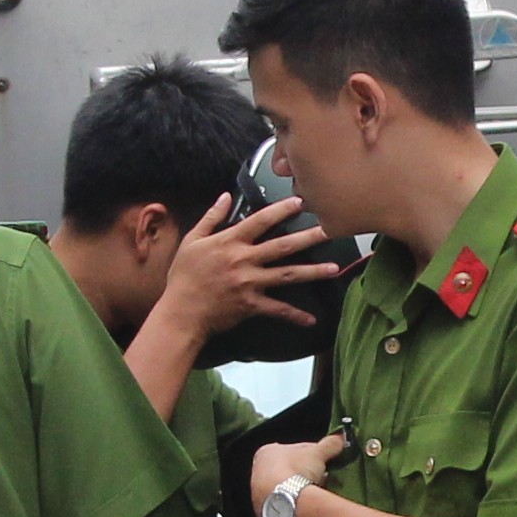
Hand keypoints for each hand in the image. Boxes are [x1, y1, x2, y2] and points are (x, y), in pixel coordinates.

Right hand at [162, 193, 346, 332]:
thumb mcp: (192, 241)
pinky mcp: (251, 305)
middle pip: (282, 246)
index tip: (300, 202)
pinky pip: (278, 309)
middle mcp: (243, 260)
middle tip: (330, 231)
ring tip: (334, 269)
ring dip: (312, 272)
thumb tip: (225, 197)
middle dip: (308, 238)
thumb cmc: (184, 277)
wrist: (181, 312)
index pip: (260, 221)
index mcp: (230, 242)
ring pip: (287, 275)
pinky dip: (295, 315)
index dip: (281, 210)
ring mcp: (250, 283)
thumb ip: (211, 217)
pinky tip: (311, 319)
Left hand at [246, 430, 348, 516]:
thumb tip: (341, 437)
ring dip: (300, 488)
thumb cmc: (295, 470)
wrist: (285, 503)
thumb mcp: (317, 453)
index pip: (292, 449)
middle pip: (287, 469)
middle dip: (305, 472)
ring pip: (285, 487)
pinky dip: (296, 502)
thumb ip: (329, 444)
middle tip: (322, 475)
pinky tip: (308, 505)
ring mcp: (259, 494)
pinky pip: (285, 503)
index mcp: (266, 452)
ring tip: (317, 491)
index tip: (323, 459)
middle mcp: (258, 472)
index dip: (311, 453)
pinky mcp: (266, 512)